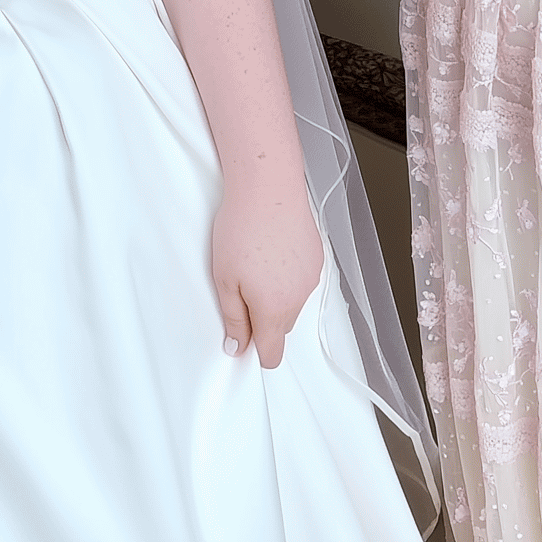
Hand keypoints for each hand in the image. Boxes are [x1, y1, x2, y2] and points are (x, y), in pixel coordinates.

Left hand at [210, 179, 321, 368]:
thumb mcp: (224, 278)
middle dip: (263, 318)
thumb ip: (233, 318)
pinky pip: (302, 280)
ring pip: (292, 302)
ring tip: (256, 263)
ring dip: (276, 295)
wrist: (269, 187)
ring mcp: (311, 278)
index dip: (257, 352)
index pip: (272, 353)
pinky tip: (273, 251)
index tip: (244, 344)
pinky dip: (288, 274)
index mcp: (274, 310)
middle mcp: (298, 298)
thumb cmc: (242, 228)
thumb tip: (236, 345)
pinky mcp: (317, 258)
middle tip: (240, 289)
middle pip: (281, 327)